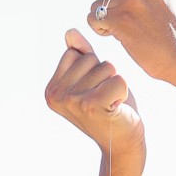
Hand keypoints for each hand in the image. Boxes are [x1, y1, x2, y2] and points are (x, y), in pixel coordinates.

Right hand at [45, 28, 143, 152]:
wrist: (122, 142)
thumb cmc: (109, 108)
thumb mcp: (92, 79)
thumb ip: (81, 55)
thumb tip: (70, 32)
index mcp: (52, 89)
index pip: (74, 54)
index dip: (91, 69)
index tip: (91, 93)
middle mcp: (57, 96)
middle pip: (90, 59)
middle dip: (104, 76)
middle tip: (103, 100)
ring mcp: (73, 102)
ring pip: (106, 67)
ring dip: (114, 84)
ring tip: (110, 104)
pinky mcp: (93, 106)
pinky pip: (118, 79)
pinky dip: (123, 92)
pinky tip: (117, 108)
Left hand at [85, 0, 175, 83]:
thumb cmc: (162, 31)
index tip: (135, 13)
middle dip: (110, 9)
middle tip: (129, 24)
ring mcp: (132, 0)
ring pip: (96, 5)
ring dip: (105, 21)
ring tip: (125, 31)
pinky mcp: (122, 19)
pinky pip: (93, 18)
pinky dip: (99, 30)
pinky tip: (116, 36)